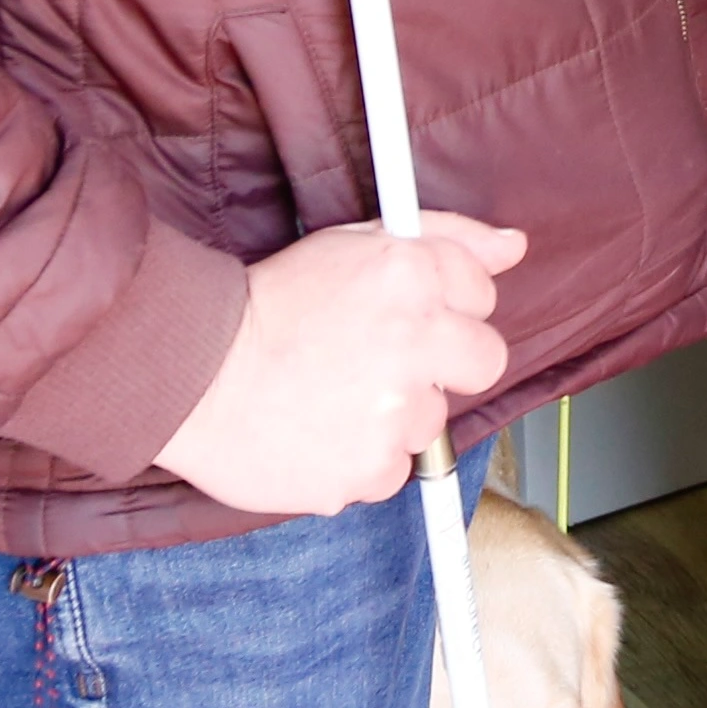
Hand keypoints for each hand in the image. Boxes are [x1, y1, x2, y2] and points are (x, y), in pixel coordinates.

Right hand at [148, 215, 527, 518]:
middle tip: (386, 362)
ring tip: (334, 395)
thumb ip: (444, 238)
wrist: (194, 375)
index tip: (408, 314)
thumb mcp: (353, 243)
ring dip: (396, 413)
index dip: (445, 304)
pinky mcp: (372, 469)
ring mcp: (395, 411)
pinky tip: (321, 431)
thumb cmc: (269, 306)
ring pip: (433, 420)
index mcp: (410, 274)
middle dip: (445, 362)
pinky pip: (393, 469)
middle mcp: (414, 340)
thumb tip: (512, 245)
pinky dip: (363, 457)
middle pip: (485, 360)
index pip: (483, 292)